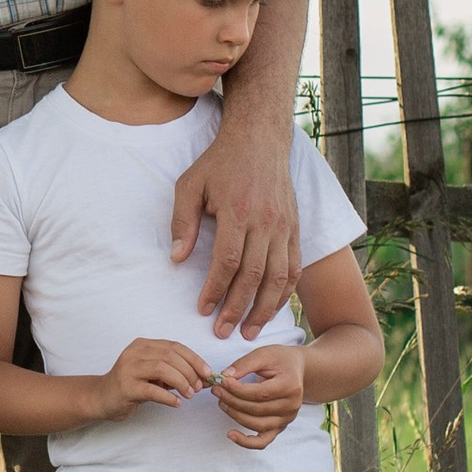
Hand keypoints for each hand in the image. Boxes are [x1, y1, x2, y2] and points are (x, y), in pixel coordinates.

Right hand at [95, 336, 216, 420]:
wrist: (102, 397)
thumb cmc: (132, 385)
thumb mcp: (154, 374)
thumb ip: (175, 372)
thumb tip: (205, 379)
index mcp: (143, 345)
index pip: (174, 346)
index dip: (194, 359)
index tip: (208, 373)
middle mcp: (134, 353)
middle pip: (170, 356)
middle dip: (190, 372)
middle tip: (198, 388)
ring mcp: (128, 369)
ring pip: (162, 369)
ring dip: (181, 382)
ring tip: (189, 394)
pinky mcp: (126, 387)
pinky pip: (152, 390)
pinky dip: (168, 397)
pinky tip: (177, 403)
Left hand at [170, 118, 302, 338]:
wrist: (259, 139)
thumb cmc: (219, 163)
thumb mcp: (190, 185)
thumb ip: (183, 222)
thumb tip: (176, 259)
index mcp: (238, 211)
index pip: (227, 262)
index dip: (215, 289)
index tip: (202, 309)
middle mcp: (266, 222)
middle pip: (254, 275)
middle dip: (238, 308)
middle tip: (222, 332)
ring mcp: (285, 227)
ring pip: (279, 277)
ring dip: (264, 308)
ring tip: (249, 331)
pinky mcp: (295, 229)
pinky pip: (294, 268)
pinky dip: (285, 292)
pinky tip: (272, 309)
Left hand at [214, 342, 305, 448]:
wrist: (297, 370)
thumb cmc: (280, 360)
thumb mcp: (264, 354)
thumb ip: (244, 364)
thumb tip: (224, 377)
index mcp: (290, 386)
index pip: (260, 393)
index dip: (238, 390)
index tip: (222, 381)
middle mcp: (291, 406)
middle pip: (257, 410)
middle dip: (232, 401)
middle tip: (216, 390)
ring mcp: (286, 419)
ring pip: (257, 425)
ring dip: (235, 415)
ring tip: (221, 401)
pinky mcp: (280, 427)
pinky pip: (263, 441)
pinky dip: (247, 442)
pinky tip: (231, 434)